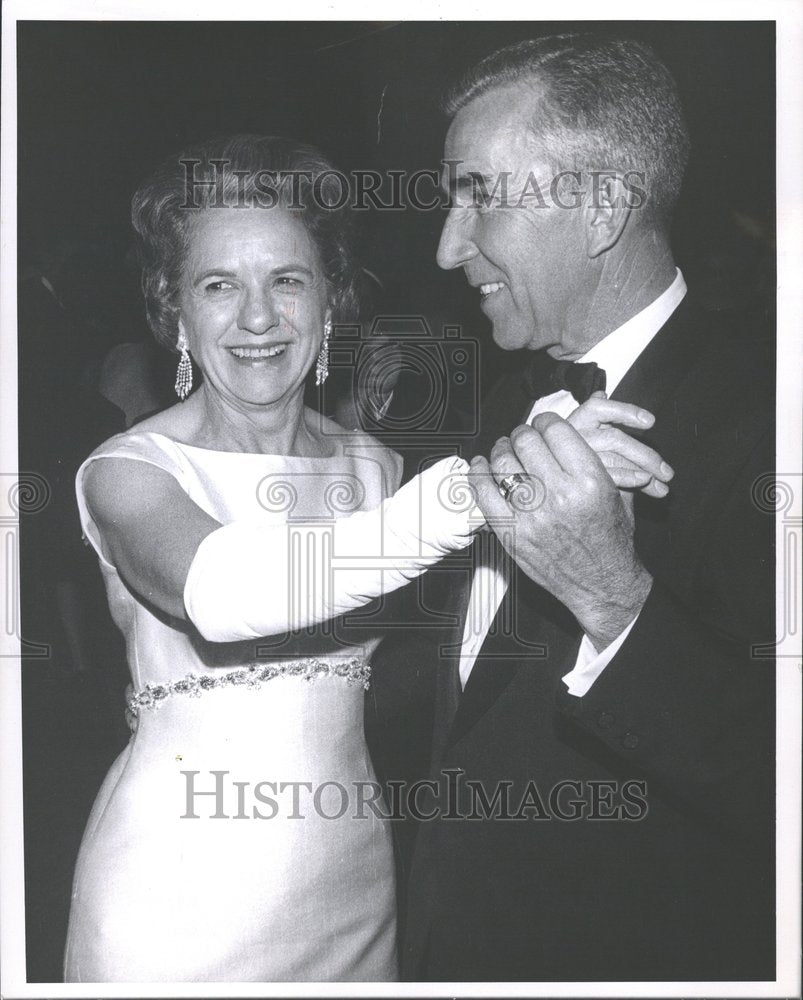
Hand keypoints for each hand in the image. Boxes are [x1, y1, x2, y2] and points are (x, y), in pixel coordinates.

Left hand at [470, 415, 653, 650]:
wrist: (603, 585)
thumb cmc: (611, 540)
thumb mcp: (618, 493)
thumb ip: (595, 459)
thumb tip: (571, 427)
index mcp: (590, 480)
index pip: (556, 430)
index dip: (546, 421)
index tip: (543, 423)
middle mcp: (560, 495)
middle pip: (526, 442)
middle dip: (523, 433)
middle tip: (523, 436)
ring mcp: (533, 516)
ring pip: (503, 464)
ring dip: (501, 450)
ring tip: (504, 450)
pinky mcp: (512, 535)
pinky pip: (484, 495)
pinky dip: (478, 476)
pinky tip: (480, 467)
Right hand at [567, 392, 673, 498]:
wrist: (554, 492)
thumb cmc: (571, 463)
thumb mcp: (585, 437)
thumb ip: (598, 418)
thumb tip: (601, 393)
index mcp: (575, 424)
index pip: (597, 408)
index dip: (624, 411)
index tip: (651, 422)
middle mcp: (571, 439)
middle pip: (613, 438)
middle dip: (645, 455)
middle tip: (668, 472)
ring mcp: (570, 459)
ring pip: (612, 459)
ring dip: (642, 471)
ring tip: (662, 486)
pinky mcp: (574, 477)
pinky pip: (606, 476)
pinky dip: (628, 478)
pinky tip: (643, 482)